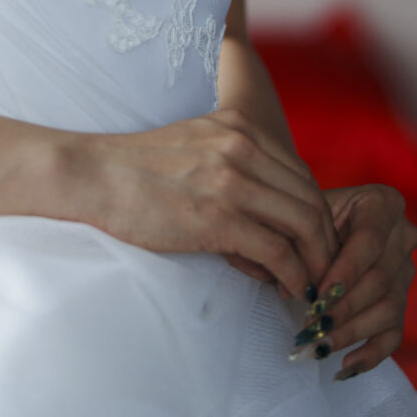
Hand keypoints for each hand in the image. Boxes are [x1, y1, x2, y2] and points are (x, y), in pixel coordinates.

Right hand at [69, 107, 338, 300]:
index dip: (317, 214)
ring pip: (304, 224)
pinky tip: (288, 289)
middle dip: (325, 241)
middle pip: (312, 198)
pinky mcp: (218, 217)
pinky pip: (278, 251)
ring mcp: (233, 181)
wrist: (92, 174)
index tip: (313, 244)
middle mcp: (243, 147)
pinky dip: (292, 275)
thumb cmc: (135, 169)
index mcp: (239, 127)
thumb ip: (233, 162)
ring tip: (309, 286)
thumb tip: (265, 210)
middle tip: (322, 272)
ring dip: (315, 262)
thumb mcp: (194, 145)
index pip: (301, 175)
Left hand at [291, 184, 416, 378]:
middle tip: (312, 326)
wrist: (320, 223)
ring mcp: (407, 271)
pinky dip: (371, 354)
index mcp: (384, 203)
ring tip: (319, 346)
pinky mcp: (402, 302)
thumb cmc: (307, 216)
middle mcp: (404, 236)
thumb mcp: (304, 216)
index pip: (369, 241)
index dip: (345, 271)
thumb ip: (297, 245)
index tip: (318, 296)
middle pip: (380, 279)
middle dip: (344, 307)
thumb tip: (286, 287)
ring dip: (351, 332)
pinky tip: (344, 366)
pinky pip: (394, 333)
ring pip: (388, 308)